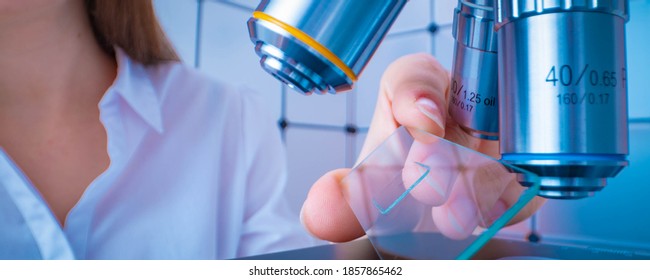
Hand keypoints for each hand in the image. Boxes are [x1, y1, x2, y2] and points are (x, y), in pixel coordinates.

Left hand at [300, 53, 544, 241]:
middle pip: (464, 113)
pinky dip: (511, 201)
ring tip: (452, 216)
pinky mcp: (520, 173)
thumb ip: (347, 198)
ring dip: (478, 183)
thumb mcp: (372, 190)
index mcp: (415, 101)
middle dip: (446, 152)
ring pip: (498, 149)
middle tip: (428, 185)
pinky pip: (527, 182)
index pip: (415, 76)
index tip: (420, 121)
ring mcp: (494, 142)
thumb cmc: (402, 184)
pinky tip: (493, 215)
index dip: (419, 91)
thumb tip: (317, 210)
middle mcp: (458, 113)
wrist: (436, 212)